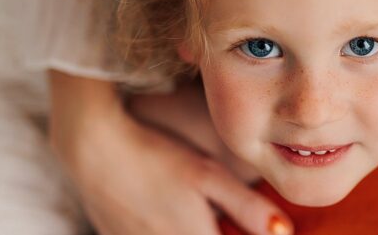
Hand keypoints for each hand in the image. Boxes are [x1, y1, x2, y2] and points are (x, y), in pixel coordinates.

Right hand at [49, 72, 291, 234]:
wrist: (93, 150)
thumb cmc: (156, 157)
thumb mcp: (207, 175)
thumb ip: (247, 207)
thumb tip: (284, 232)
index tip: (248, 228)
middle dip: (219, 231)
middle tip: (223, 220)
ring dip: (191, 230)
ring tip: (194, 213)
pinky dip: (165, 230)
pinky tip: (163, 211)